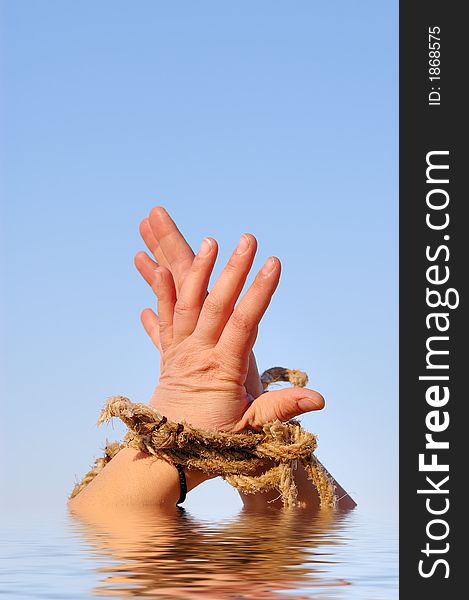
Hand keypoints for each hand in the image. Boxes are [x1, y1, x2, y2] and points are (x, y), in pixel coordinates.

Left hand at [135, 207, 324, 431]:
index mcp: (222, 370)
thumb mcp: (251, 431)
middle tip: (247, 240)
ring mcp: (180, 351)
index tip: (273, 264)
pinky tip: (159, 268)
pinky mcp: (168, 353)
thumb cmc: (212, 441)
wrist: (166, 453)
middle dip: (233, 270)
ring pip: (187, 304)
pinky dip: (162, 293)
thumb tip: (318, 399)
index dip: (259, 292)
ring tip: (210, 242)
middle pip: (216, 305)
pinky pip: (164, 319)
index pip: (244, 323)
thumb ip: (281, 410)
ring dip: (198, 271)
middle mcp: (198, 354)